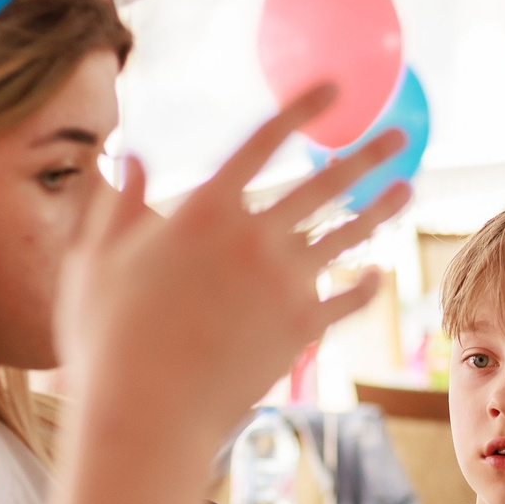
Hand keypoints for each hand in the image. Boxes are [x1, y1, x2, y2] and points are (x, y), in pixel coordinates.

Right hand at [55, 85, 414, 459]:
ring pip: (348, 236)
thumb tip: (125, 156)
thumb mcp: (96, 258)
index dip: (302, 110)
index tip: (333, 90)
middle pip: (325, 183)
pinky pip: (347, 298)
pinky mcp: (301, 329)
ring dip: (381, 210)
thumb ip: (115, 202)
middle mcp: (254, 236)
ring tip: (407, 189)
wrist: (145, 413)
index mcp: (204, 208)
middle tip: (399, 138)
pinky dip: (366, 284)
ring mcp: (284, 283)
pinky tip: (380, 271)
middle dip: (366, 155)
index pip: (264, 141)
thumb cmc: (107, 338)